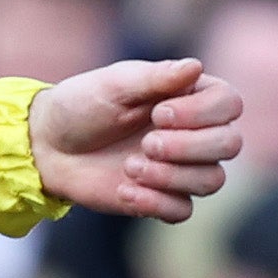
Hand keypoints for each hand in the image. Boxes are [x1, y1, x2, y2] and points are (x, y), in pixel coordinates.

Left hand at [21, 56, 246, 222]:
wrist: (48, 146)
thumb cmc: (82, 105)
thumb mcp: (115, 85)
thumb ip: (156, 78)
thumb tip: (195, 66)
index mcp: (190, 96)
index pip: (229, 105)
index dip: (202, 114)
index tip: (157, 113)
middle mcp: (194, 132)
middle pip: (229, 144)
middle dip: (189, 147)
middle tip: (146, 144)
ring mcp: (181, 168)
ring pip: (212, 181)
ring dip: (172, 177)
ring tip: (130, 167)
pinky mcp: (162, 198)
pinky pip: (182, 211)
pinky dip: (155, 203)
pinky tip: (124, 191)